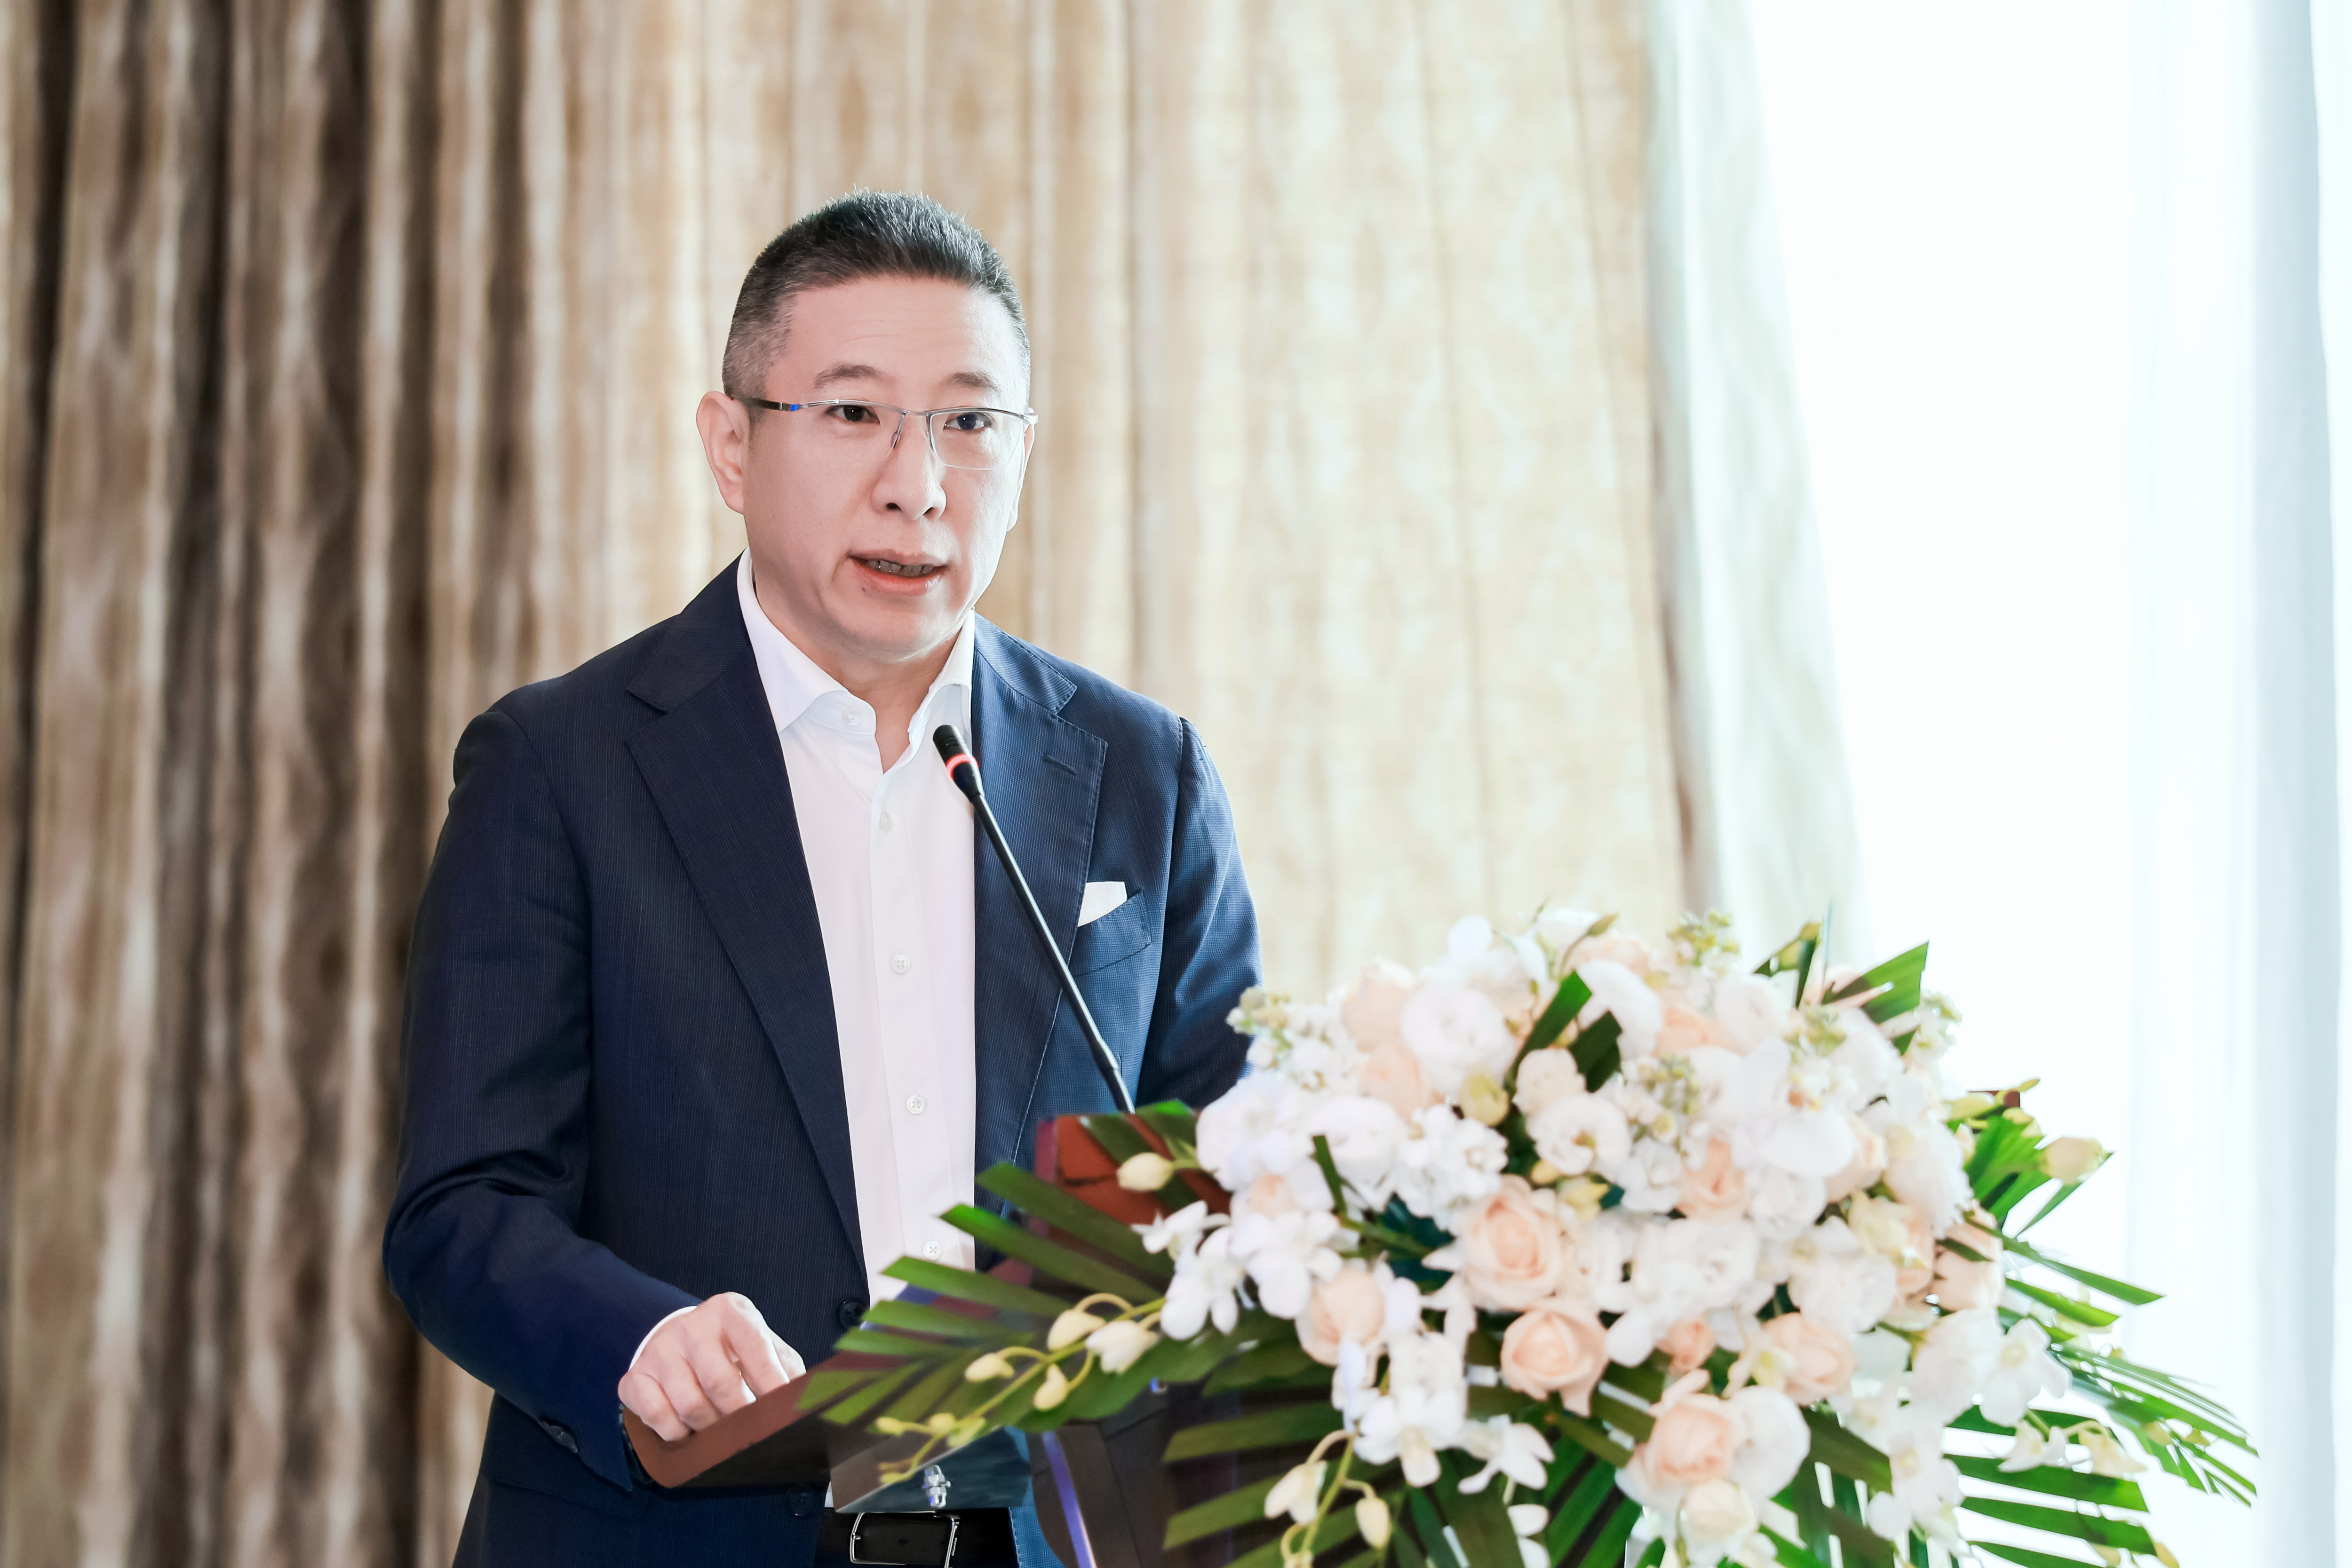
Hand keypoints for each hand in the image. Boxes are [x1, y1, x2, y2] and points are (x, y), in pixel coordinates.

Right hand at [619, 1292, 803, 1440]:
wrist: (678, 1339)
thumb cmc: (731, 1349)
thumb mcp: (762, 1345)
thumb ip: (785, 1366)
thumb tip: (810, 1397)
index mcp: (731, 1311)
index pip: (754, 1344)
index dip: (770, 1380)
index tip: (783, 1410)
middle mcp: (692, 1325)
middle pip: (719, 1381)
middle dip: (738, 1414)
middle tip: (748, 1429)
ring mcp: (660, 1349)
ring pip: (688, 1404)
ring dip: (709, 1427)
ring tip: (720, 1429)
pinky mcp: (634, 1376)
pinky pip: (655, 1414)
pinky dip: (675, 1432)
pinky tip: (687, 1429)